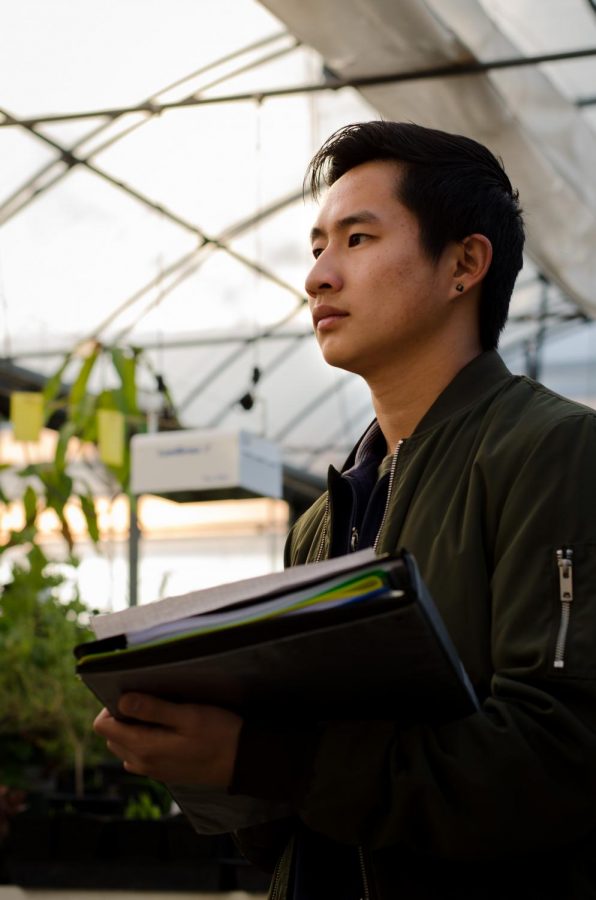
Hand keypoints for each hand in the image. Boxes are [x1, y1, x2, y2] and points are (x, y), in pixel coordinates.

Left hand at [93, 693, 242, 786]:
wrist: (243, 761)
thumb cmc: (219, 734)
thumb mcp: (188, 715)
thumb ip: (153, 709)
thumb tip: (121, 701)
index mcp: (144, 748)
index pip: (103, 727)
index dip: (111, 706)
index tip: (133, 692)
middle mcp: (142, 763)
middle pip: (111, 737)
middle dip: (122, 717)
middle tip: (149, 700)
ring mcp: (153, 770)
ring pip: (124, 746)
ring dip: (133, 729)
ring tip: (160, 713)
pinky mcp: (164, 772)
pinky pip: (139, 755)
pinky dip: (144, 740)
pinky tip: (168, 729)